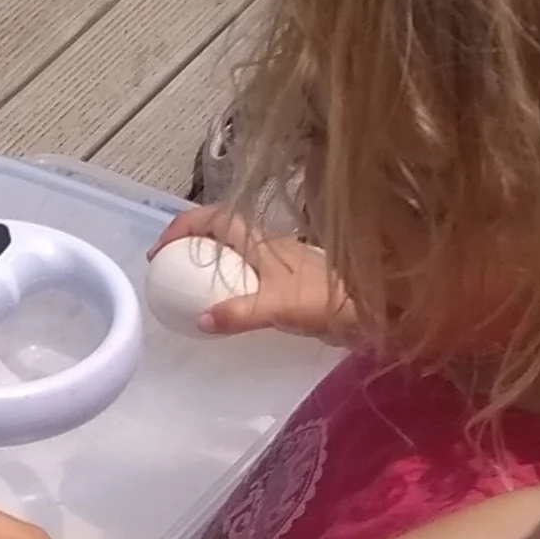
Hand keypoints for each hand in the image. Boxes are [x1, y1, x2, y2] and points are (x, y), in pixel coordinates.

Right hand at [152, 209, 358, 342]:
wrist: (379, 311)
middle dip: (190, 242)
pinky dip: (228, 281)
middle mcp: (270, 246)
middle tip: (168, 268)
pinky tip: (224, 306)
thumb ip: (241, 313)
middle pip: (222, 231)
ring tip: (187, 286)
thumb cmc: (330, 300)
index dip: (184, 227)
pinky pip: (247, 274)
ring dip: (209, 261)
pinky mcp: (290, 283)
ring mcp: (281, 264)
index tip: (160, 251)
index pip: (216, 219)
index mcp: (264, 242)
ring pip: (236, 252)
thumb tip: (202, 319)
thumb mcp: (281, 307)